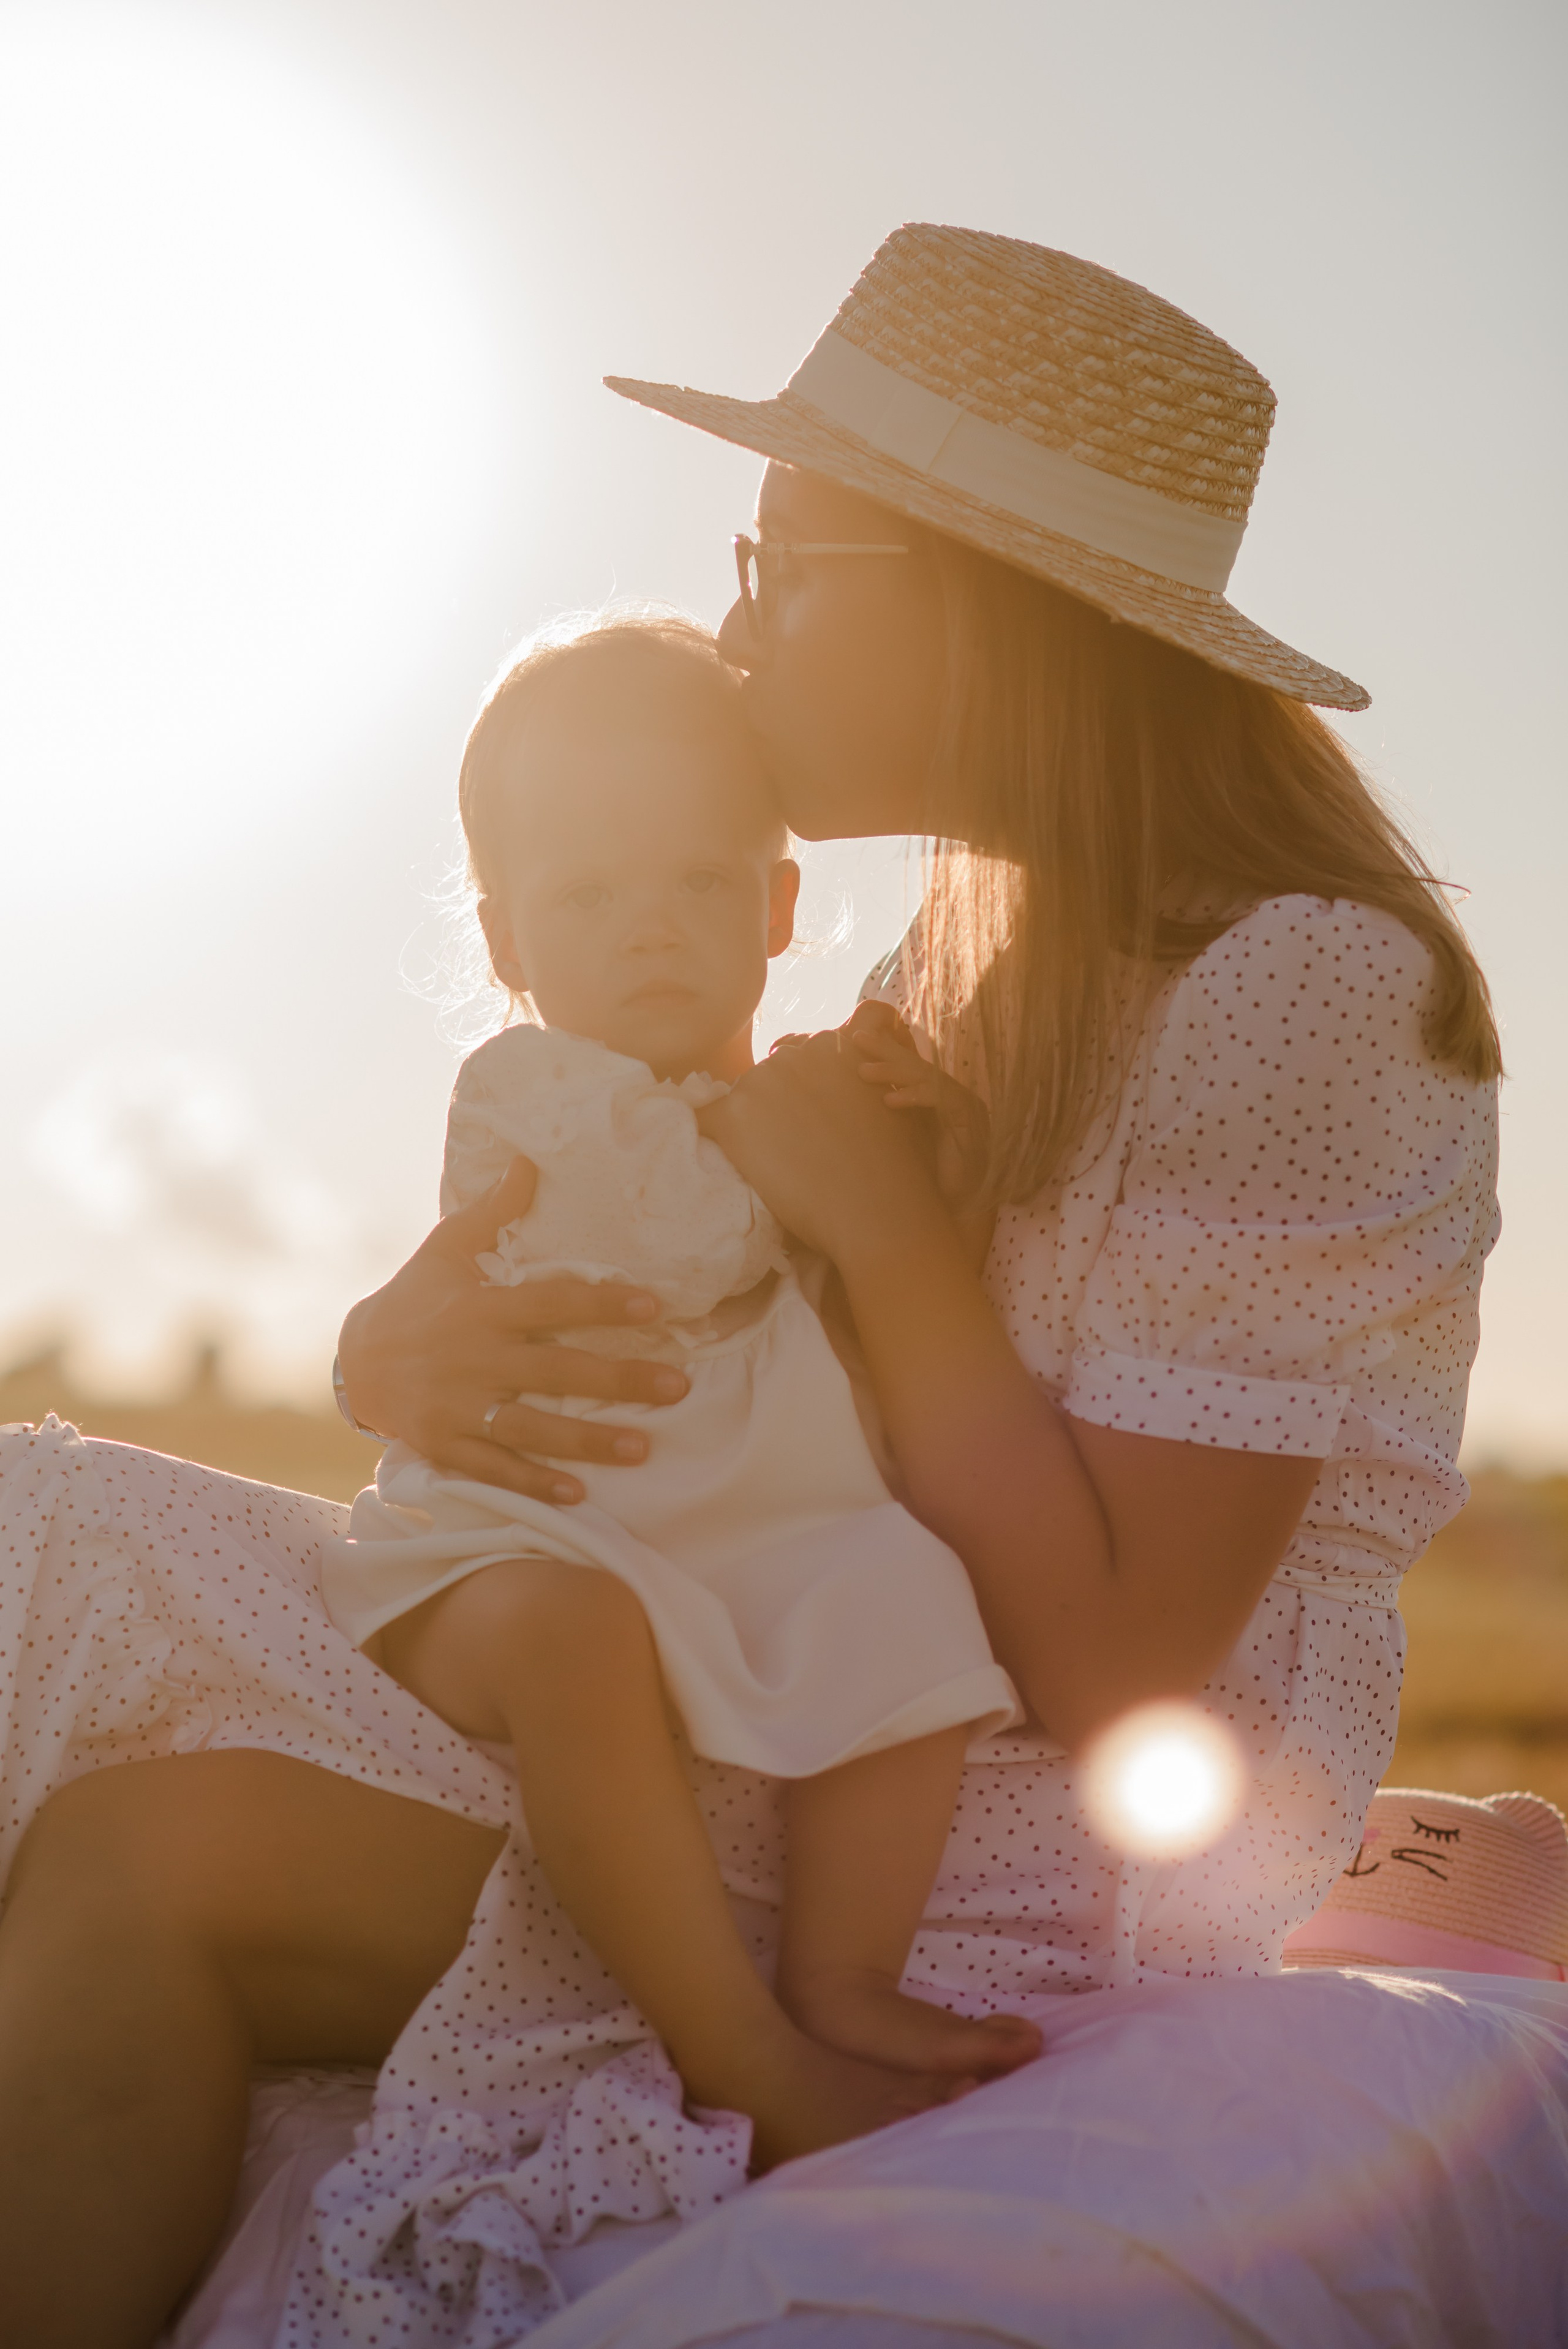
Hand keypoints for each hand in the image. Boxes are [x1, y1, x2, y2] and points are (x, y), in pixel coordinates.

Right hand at [336, 1157, 687, 1503]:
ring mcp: (458, 1406)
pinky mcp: (445, 1445)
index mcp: (482, 1308)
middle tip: (679, 1387)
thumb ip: (491, 1210)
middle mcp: (473, 1358)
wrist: (355, 1359)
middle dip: (620, 1381)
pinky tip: (577, 1495)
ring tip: (643, 1449)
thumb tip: (527, 1159)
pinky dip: (533, 1484)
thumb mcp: (446, 1247)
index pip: (551, 1304)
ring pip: (532, 1429)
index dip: (602, 1305)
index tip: (655, 1307)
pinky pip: (494, 1469)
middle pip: (556, 1372)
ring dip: (589, 1442)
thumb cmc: (415, 1297)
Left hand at [698, 1018, 945, 1263]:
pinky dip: (711, 1132)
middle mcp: (798, 1053)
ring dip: (755, 1120)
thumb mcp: (900, 1096)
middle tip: (801, 1142)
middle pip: (776, 1071)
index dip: (809, 1082)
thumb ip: (876, 1066)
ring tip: (780, 1160)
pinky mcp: (733, 1116)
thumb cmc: (899, 1167)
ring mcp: (762, 1082)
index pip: (808, 1049)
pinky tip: (725, 1153)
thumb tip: (865, 1056)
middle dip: (783, 1100)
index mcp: (840, 1044)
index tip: (814, 1111)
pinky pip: (704, 1116)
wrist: (877, 1214)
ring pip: (746, 1095)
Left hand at [844, 1002, 989, 1207]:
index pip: (905, 1067)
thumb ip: (872, 1120)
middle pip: (915, 1064)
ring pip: (927, 1076)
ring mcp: (962, 1108)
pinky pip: (944, 1098)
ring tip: (863, 1072)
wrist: (948, 1218)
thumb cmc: (915, 1187)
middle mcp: (947, 1099)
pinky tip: (889, 1101)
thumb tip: (833, 1105)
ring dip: (895, 1071)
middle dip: (885, 1049)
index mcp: (928, 1100)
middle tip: (856, 1039)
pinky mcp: (970, 1123)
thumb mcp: (886, 1145)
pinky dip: (916, 1097)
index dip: (882, 1051)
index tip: (850, 1040)